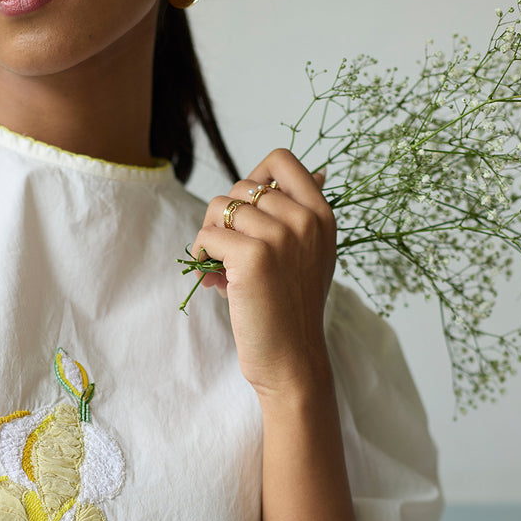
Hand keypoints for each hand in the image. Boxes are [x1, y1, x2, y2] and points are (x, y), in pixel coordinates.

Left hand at [191, 149, 336, 398]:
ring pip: (220, 206)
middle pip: (242, 185)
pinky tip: (209, 277)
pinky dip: (199, 255)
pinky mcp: (253, 257)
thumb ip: (298, 218)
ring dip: (209, 235)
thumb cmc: (291, 311)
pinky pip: (207, 235)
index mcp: (322, 216)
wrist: (292, 360)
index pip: (282, 160)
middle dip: (225, 216)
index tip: (246, 212)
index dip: (254, 177)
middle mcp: (305, 221)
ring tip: (217, 266)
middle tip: (227, 252)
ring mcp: (281, 236)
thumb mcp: (310, 257)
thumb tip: (293, 177)